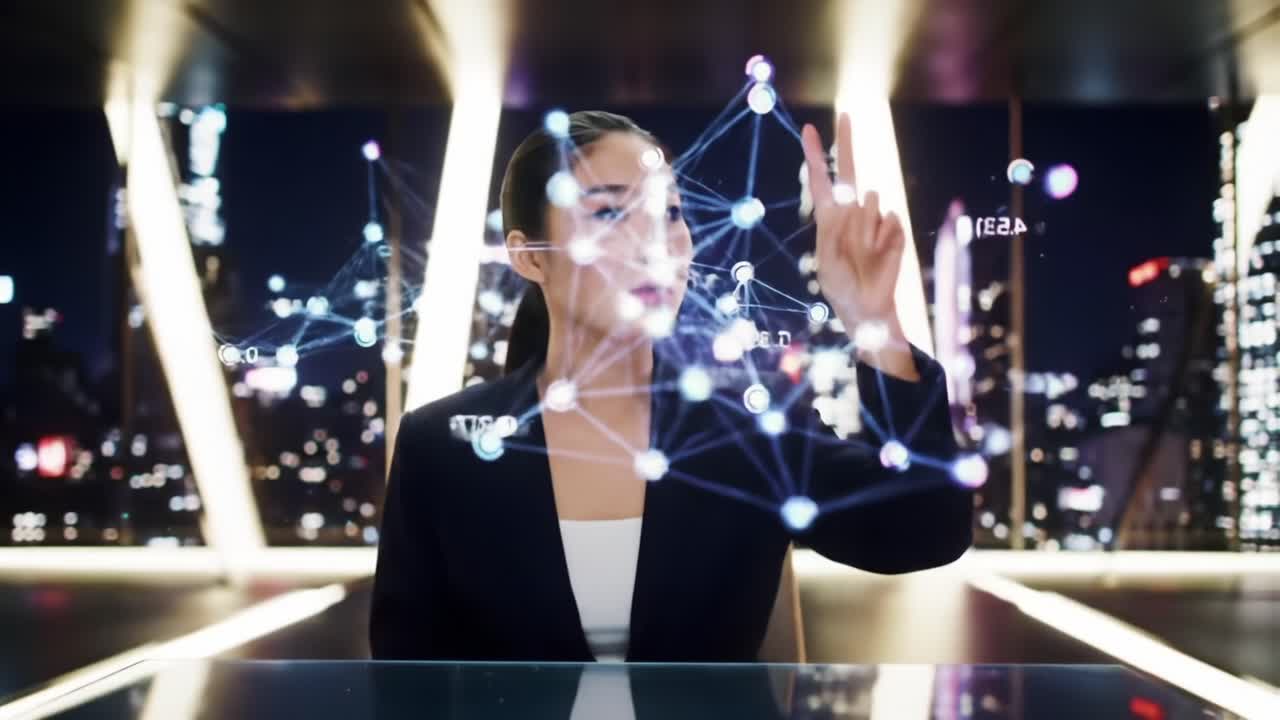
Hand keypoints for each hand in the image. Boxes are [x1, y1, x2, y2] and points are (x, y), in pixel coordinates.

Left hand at [800, 113, 904, 331]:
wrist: (867, 306)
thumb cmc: (841, 286)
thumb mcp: (826, 262)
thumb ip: (834, 233)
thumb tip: (855, 205)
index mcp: (830, 217)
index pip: (821, 180)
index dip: (814, 155)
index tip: (808, 129)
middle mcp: (852, 211)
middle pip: (850, 169)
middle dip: (845, 141)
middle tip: (846, 114)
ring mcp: (874, 218)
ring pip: (871, 203)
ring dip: (864, 231)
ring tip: (862, 255)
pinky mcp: (894, 229)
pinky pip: (888, 221)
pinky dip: (881, 239)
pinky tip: (879, 255)